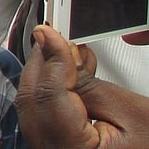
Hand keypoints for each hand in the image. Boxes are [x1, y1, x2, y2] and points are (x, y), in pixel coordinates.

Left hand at [16, 24, 148, 147]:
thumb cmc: (148, 145)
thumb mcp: (129, 111)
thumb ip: (89, 84)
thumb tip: (57, 52)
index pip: (49, 95)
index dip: (49, 58)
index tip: (48, 32)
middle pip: (32, 99)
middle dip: (42, 62)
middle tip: (53, 36)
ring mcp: (49, 148)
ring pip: (32, 104)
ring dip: (45, 73)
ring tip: (63, 52)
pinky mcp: (52, 144)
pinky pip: (39, 112)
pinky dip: (49, 88)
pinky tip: (63, 74)